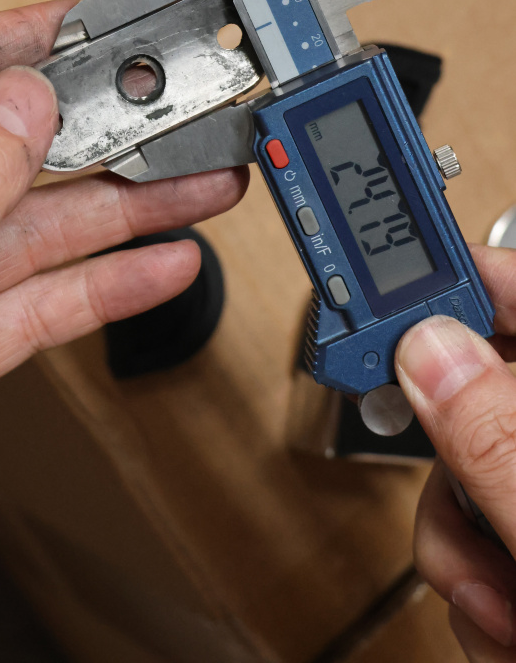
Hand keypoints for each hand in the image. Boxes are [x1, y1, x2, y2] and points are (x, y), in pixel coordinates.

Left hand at [0, 1, 247, 661]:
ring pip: (26, 234)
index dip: (19, 43)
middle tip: (171, 124)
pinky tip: (152, 269)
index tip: (88, 28)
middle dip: (97, 143)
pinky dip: (93, 290)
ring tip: (193, 192)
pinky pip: (25, 304)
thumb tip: (20, 102)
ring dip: (118, 217)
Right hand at [395, 245, 515, 660]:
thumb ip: (500, 442)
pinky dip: (480, 590)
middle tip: (464, 522)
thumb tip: (431, 353)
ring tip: (509, 611)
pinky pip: (473, 537)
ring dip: (464, 555)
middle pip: (473, 397)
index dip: (459, 284)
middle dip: (453, 475)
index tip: (392, 298)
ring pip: (464, 475)